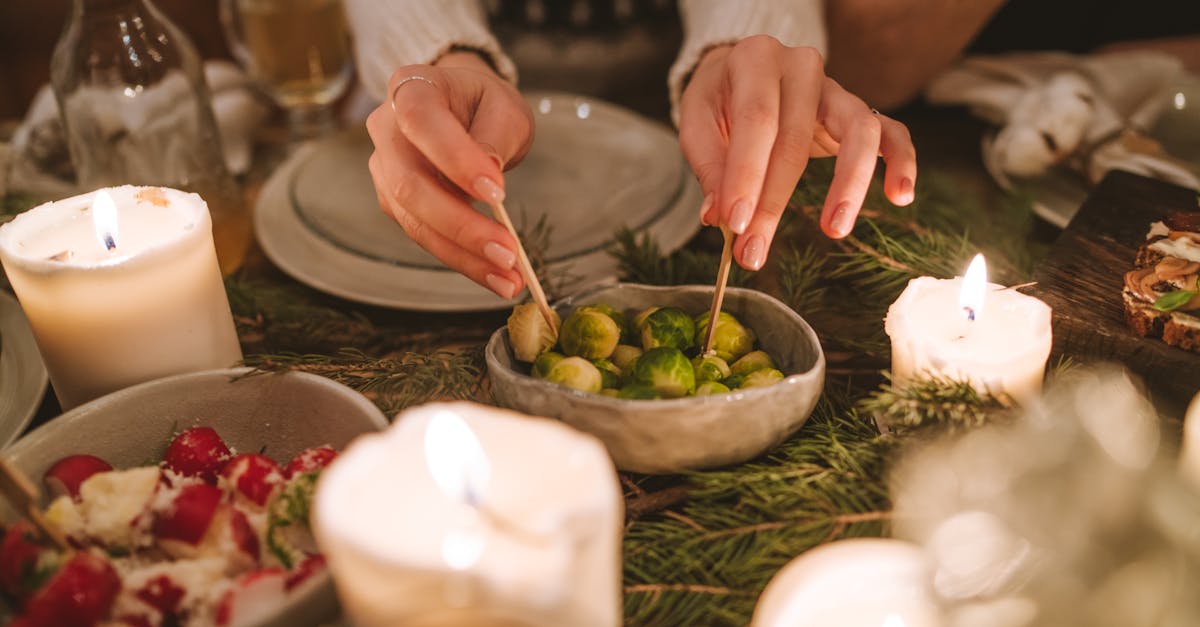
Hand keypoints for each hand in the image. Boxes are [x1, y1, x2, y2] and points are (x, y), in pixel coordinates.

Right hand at [365, 52, 533, 297]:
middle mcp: (386, 129)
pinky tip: (495, 274)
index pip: (420, 122)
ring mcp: (384, 169)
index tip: (497, 192)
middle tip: (508, 251)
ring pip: (415, 221)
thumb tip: (488, 173)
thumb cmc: (484, 104)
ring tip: (510, 277)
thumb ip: (496, 134)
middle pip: (410, 184)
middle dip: (461, 224)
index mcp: (411, 88)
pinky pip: (424, 236)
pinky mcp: (394, 202)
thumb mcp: (504, 107)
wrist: (463, 110)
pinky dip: (461, 259)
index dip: (454, 159)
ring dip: (464, 254)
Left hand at [678, 35, 917, 270]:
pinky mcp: (858, 112)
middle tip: (754, 251)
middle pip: (795, 139)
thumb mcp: (698, 121)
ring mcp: (836, 89)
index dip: (745, 175)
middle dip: (774, 202)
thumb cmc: (721, 100)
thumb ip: (710, 167)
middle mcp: (802, 67)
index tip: (734, 223)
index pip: (756, 120)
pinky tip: (900, 196)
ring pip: (858, 131)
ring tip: (834, 229)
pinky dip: (901, 162)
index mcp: (756, 59)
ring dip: (848, 184)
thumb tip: (720, 218)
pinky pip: (892, 132)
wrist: (744, 73)